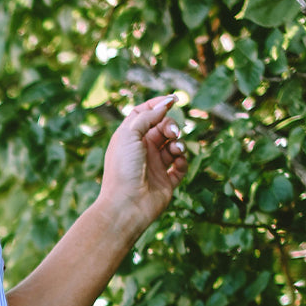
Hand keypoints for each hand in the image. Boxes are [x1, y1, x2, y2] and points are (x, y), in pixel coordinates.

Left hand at [98, 94, 188, 241]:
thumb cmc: (123, 169)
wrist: (125, 205)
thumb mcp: (129, 135)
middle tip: (172, 133)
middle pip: (163, 128)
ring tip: (175, 150)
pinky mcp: (166, 182)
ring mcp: (154, 166)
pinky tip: (178, 162)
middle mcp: (141, 151)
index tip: (174, 100)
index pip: (144, 114)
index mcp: (129, 138)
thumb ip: (147, 116)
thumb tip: (165, 104)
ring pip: (174, 146)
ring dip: (178, 143)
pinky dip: (183, 161)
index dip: (158, 105)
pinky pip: (180, 166)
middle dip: (171, 126)